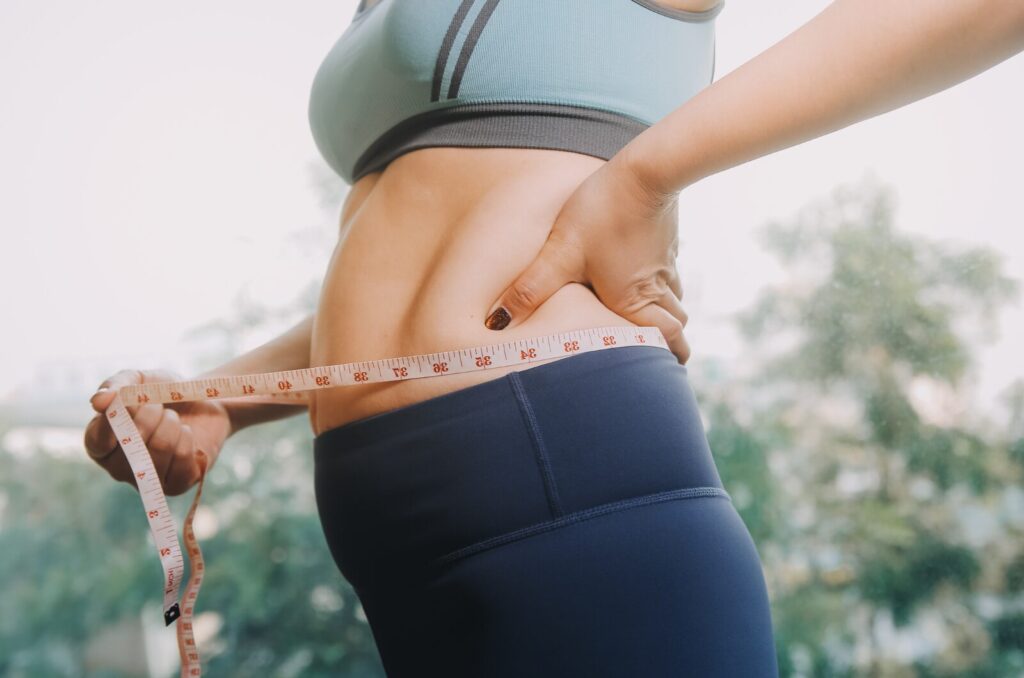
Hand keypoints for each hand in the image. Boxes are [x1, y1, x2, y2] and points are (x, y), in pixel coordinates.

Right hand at [83, 368, 232, 495]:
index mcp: (101, 443)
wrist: (204, 401)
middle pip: (131, 446)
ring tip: (173, 419)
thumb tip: (98, 401)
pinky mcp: (175, 484)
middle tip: (159, 406)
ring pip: (159, 451)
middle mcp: (118, 467)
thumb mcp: (140, 380)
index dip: (115, 421)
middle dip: (150, 415)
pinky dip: (187, 438)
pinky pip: (182, 460)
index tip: (131, 402)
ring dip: (171, 424)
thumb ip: (117, 385)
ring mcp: (146, 480)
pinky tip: (186, 434)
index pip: (97, 442)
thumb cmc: (164, 392)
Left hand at [483, 152, 690, 363]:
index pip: (666, 339)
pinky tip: (645, 276)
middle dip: (671, 340)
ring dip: (667, 313)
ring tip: (651, 321)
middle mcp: (655, 287)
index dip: (671, 357)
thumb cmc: (603, 213)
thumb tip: (497, 323)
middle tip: (659, 352)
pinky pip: (670, 273)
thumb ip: (530, 290)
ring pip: (676, 298)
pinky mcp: (666, 241)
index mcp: (633, 300)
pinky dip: (664, 285)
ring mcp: (665, 263)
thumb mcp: (560, 253)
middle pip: (677, 323)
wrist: (644, 171)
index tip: (666, 371)